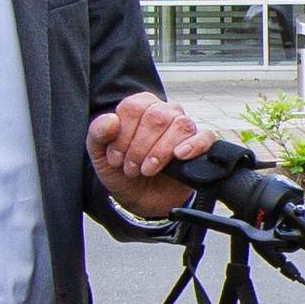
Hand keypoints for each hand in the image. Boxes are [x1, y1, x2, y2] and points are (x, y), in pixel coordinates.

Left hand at [87, 92, 214, 220]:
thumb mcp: (100, 155)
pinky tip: (179, 155)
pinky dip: (194, 145)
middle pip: (157, 116)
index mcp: (140, 106)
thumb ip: (98, 134)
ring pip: (180, 125)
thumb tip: (111, 120)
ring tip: (148, 170)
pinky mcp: (201, 145)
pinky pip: (206, 136)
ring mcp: (185, 126)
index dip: (123, 135)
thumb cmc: (122, 171)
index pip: (134, 107)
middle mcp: (165, 111)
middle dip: (140, 147)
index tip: (117, 157)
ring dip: (160, 151)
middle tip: (132, 168)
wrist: (140, 198)